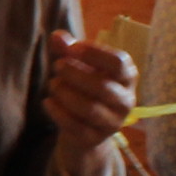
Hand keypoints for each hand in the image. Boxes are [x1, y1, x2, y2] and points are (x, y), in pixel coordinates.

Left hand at [45, 30, 136, 168]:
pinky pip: (76, 127)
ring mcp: (113, 122)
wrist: (84, 126)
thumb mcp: (78, 64)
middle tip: (57, 66)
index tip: (71, 48)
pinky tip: (48, 102)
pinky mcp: (95, 139)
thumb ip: (69, 49)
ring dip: (66, 93)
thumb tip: (57, 37)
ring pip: (90, 109)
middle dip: (75, 74)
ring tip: (53, 84)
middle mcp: (125, 100)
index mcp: (127, 76)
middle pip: (103, 87)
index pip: (118, 62)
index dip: (93, 53)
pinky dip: (58, 112)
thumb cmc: (84, 86)